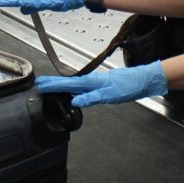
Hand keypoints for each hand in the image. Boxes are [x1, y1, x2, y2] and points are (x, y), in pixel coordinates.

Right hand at [36, 61, 168, 106]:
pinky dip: (72, 88)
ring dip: (61, 85)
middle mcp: (91, 80)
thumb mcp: (110, 95)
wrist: (143, 80)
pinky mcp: (100, 85)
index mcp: (91, 82)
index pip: (68, 84)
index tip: (41, 85)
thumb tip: (75, 102)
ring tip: (50, 87)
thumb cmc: (129, 86)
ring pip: (74, 83)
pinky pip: (81, 86)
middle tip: (40, 84)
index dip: (54, 85)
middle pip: (68, 82)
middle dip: (53, 83)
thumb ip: (91, 98)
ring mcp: (95, 82)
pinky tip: (72, 92)